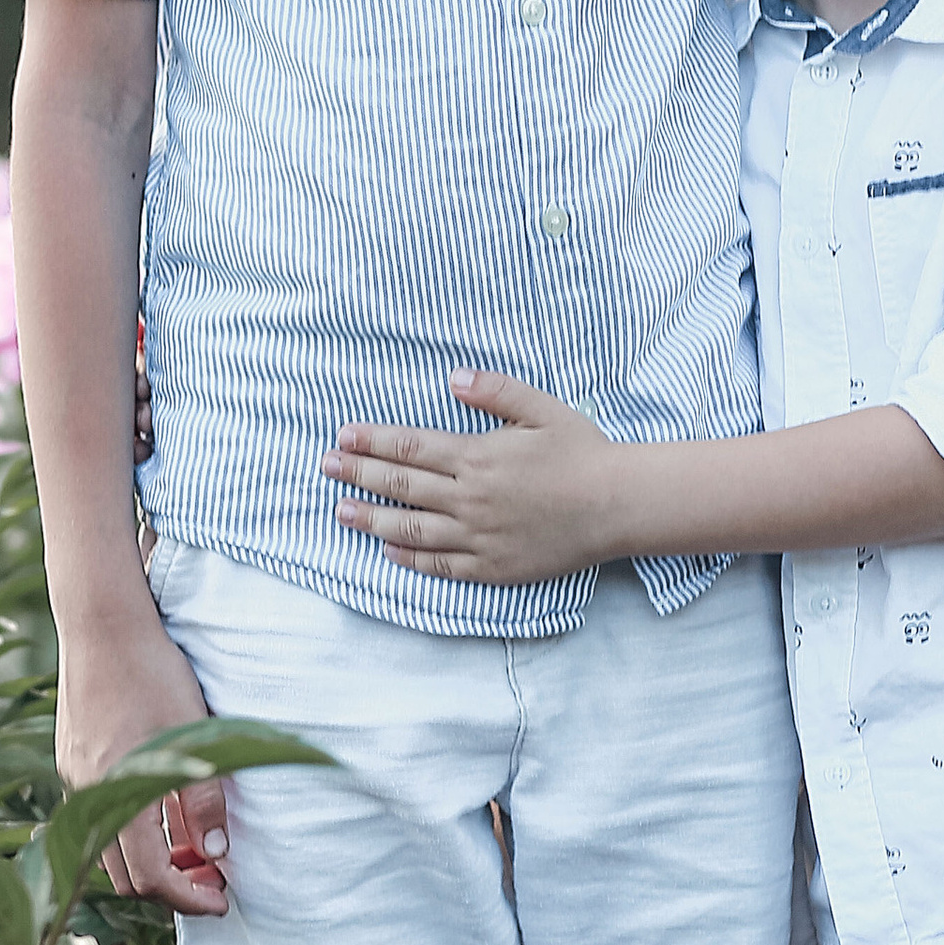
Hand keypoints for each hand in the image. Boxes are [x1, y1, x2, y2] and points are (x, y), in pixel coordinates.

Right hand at [56, 602, 231, 913]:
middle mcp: (87, 793)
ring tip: (188, 849)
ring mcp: (72, 777)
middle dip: (168, 888)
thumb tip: (217, 853)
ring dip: (146, 861)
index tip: (220, 899)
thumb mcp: (195, 735)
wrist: (102, 623)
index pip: (152, 877)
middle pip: (123, 876)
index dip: (189, 898)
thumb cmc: (153, 672)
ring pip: (104, 848)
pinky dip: (127, 830)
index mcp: (119, 792)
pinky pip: (95, 815)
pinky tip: (158, 811)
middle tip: (210, 880)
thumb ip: (207, 798)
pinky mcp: (69, 759)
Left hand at [323, 373, 632, 580]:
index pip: (410, 448)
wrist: (617, 507)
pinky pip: (441, 565)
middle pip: (401, 487)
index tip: (343, 437)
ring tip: (341, 512)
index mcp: (479, 457)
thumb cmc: (583, 453)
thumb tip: (453, 378)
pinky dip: (409, 558)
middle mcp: (471, 499)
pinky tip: (387, 550)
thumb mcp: (542, 409)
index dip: (372, 442)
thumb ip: (495, 391)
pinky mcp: (492, 566)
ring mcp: (479, 537)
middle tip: (326, 468)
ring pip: (411, 529)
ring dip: (372, 519)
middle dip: (358, 475)